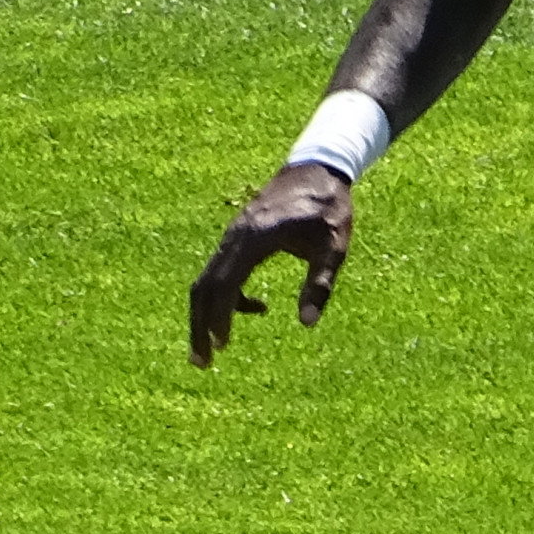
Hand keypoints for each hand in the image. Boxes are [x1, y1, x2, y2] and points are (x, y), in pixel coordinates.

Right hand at [187, 164, 354, 367]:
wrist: (317, 169)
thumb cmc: (329, 208)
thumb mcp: (334, 247)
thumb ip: (320, 284)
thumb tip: (307, 323)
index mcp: (255, 237)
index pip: (224, 283)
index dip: (218, 317)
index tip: (221, 347)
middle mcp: (235, 236)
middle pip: (203, 286)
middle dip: (199, 326)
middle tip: (202, 364)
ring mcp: (232, 236)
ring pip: (205, 281)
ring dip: (204, 316)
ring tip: (212, 351)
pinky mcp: (236, 238)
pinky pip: (219, 272)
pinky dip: (224, 297)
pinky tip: (256, 308)